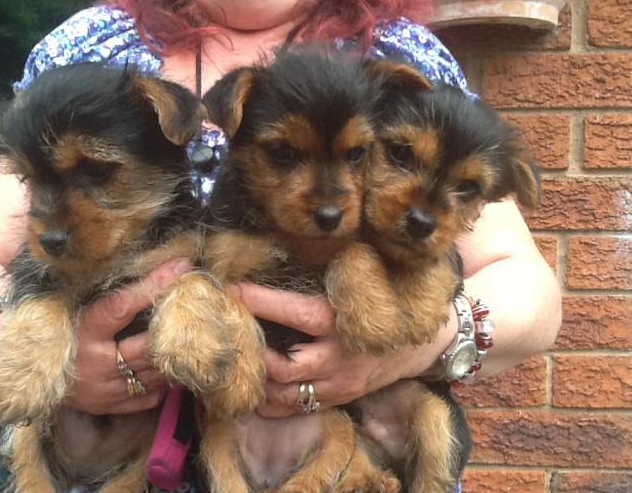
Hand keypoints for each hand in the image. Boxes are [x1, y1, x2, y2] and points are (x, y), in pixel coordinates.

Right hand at [66, 257, 192, 414]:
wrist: (31, 378)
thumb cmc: (61, 334)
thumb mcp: (74, 310)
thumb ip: (105, 295)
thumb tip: (141, 263)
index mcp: (82, 332)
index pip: (121, 305)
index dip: (151, 285)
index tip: (179, 265)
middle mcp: (95, 364)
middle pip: (146, 346)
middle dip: (173, 327)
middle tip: (195, 307)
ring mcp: (104, 390)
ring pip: (154, 372)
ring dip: (173, 354)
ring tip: (192, 334)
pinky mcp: (111, 407)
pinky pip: (150, 395)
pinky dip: (164, 380)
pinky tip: (172, 363)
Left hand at [233, 282, 455, 417]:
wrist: (427, 342)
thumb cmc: (390, 304)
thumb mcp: (362, 284)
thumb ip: (328, 272)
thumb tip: (289, 248)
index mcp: (341, 322)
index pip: (293, 313)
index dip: (259, 301)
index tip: (231, 289)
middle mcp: (338, 358)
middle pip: (283, 367)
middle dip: (252, 353)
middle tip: (230, 336)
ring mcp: (339, 383)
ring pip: (288, 396)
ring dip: (258, 384)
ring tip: (236, 367)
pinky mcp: (341, 397)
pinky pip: (301, 409)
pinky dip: (274, 404)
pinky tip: (256, 394)